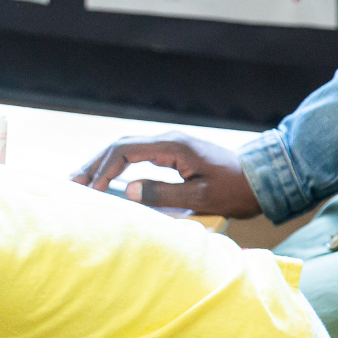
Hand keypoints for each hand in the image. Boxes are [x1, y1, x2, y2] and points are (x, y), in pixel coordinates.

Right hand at [71, 132, 262, 217]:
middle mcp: (168, 140)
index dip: (104, 169)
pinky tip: (108, 177)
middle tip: (72, 182)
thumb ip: (164, 193)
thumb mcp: (201, 197)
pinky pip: (137, 155)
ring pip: (127, 148)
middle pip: (120, 145)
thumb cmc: (236, 190)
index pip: (125, 151)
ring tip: (82, 180)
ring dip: (103, 163)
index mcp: (172, 146)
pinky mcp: (174, 153)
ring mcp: (171, 145)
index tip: (92, 189)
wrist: (265, 179)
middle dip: (94, 163)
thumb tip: (128, 191)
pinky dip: (118, 165)